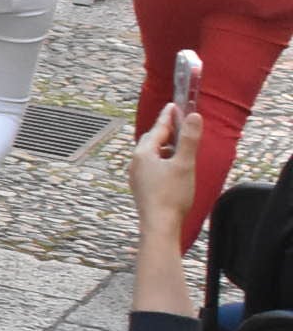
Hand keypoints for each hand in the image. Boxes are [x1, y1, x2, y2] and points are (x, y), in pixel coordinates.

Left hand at [129, 101, 199, 232]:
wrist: (159, 225)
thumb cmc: (172, 195)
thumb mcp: (184, 164)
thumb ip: (189, 139)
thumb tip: (194, 116)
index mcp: (143, 154)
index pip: (158, 129)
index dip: (168, 117)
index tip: (173, 106)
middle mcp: (136, 163)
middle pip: (151, 140)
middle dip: (164, 131)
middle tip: (176, 122)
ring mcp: (137, 176)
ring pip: (150, 154)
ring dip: (163, 147)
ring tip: (177, 145)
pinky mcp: (141, 187)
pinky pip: (150, 166)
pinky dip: (161, 160)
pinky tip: (171, 167)